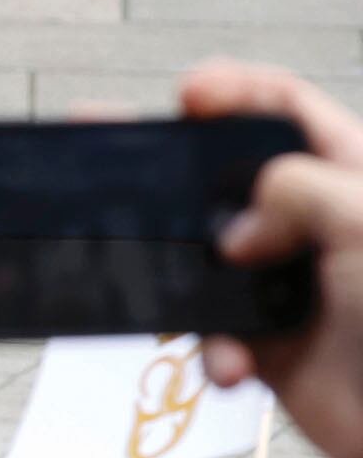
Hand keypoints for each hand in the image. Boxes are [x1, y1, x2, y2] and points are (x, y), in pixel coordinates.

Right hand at [181, 60, 362, 457]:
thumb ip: (298, 192)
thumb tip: (237, 226)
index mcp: (354, 180)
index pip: (289, 111)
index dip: (236, 92)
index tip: (189, 94)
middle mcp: (320, 226)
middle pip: (230, 180)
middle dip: (173, 175)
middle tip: (118, 154)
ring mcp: (291, 285)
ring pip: (207, 260)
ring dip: (183, 280)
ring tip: (156, 282)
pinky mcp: (272, 345)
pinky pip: (214, 334)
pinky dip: (212, 351)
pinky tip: (233, 365)